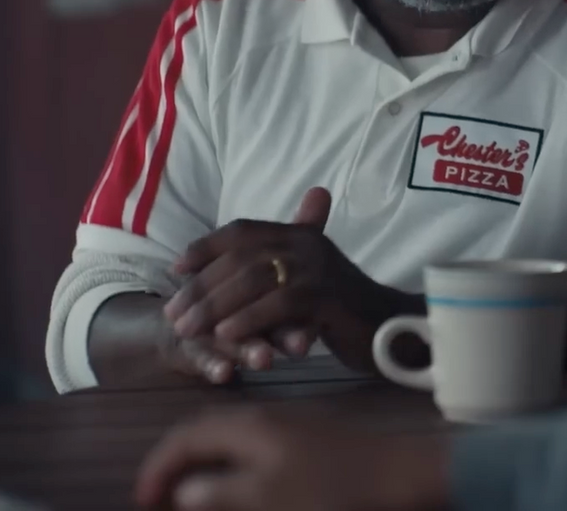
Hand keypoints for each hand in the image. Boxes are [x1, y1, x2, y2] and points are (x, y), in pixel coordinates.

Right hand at [134, 404, 450, 510]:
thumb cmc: (335, 487)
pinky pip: (253, 438)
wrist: (402, 472)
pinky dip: (232, 456)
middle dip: (176, 460)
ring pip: (230, 432)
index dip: (158, 468)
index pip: (185, 437)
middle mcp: (265, 415)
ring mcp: (289, 421)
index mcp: (249, 426)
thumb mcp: (270, 498)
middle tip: (158, 496)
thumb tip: (182, 493)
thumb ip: (220, 494)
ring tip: (189, 489)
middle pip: (204, 428)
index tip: (143, 500)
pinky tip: (236, 477)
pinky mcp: (308, 434)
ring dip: (203, 457)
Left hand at [163, 187, 411, 370]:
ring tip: (190, 329)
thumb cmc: (344, 308)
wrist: (392, 327)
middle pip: (240, 257)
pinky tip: (227, 335)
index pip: (242, 230)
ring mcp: (320, 268)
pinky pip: (279, 304)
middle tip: (175, 314)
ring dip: (215, 305)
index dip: (205, 247)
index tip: (176, 269)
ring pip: (254, 279)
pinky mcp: (328, 297)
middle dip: (201, 286)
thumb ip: (273, 270)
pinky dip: (248, 319)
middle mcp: (308, 244)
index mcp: (300, 235)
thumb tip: (229, 267)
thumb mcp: (306, 282)